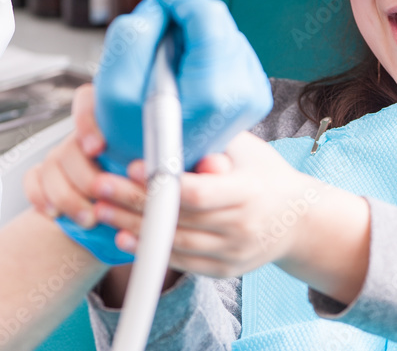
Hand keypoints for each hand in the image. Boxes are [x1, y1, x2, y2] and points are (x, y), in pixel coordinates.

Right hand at [23, 84, 146, 264]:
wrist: (125, 209)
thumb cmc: (147, 182)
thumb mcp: (161, 163)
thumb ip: (163, 155)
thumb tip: (179, 158)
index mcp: (109, 123)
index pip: (88, 101)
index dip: (87, 121)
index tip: (97, 147)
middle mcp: (82, 137)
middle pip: (70, 146)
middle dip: (84, 177)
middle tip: (101, 196)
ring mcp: (61, 156)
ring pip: (50, 167)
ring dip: (67, 196)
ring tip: (89, 218)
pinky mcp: (45, 177)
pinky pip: (32, 181)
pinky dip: (40, 198)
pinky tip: (55, 213)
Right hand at [92, 0, 272, 177]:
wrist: (158, 173)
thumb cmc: (133, 139)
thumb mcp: (115, 85)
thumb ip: (134, 34)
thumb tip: (160, 5)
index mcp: (212, 95)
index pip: (207, 17)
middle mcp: (240, 96)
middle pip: (219, 23)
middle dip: (186, 16)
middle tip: (158, 23)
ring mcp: (251, 98)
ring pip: (226, 35)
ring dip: (197, 35)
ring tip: (168, 58)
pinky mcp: (253, 96)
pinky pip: (231, 52)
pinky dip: (208, 51)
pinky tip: (187, 69)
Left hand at [94, 132, 318, 278]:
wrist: (298, 220)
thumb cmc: (266, 175)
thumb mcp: (249, 149)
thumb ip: (214, 142)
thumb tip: (174, 127)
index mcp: (248, 191)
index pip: (199, 192)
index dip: (162, 183)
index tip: (132, 167)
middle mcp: (242, 226)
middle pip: (178, 218)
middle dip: (134, 202)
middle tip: (99, 186)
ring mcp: (233, 252)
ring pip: (175, 244)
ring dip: (134, 228)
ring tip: (101, 210)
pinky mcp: (224, 270)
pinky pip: (183, 262)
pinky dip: (152, 251)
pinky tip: (125, 237)